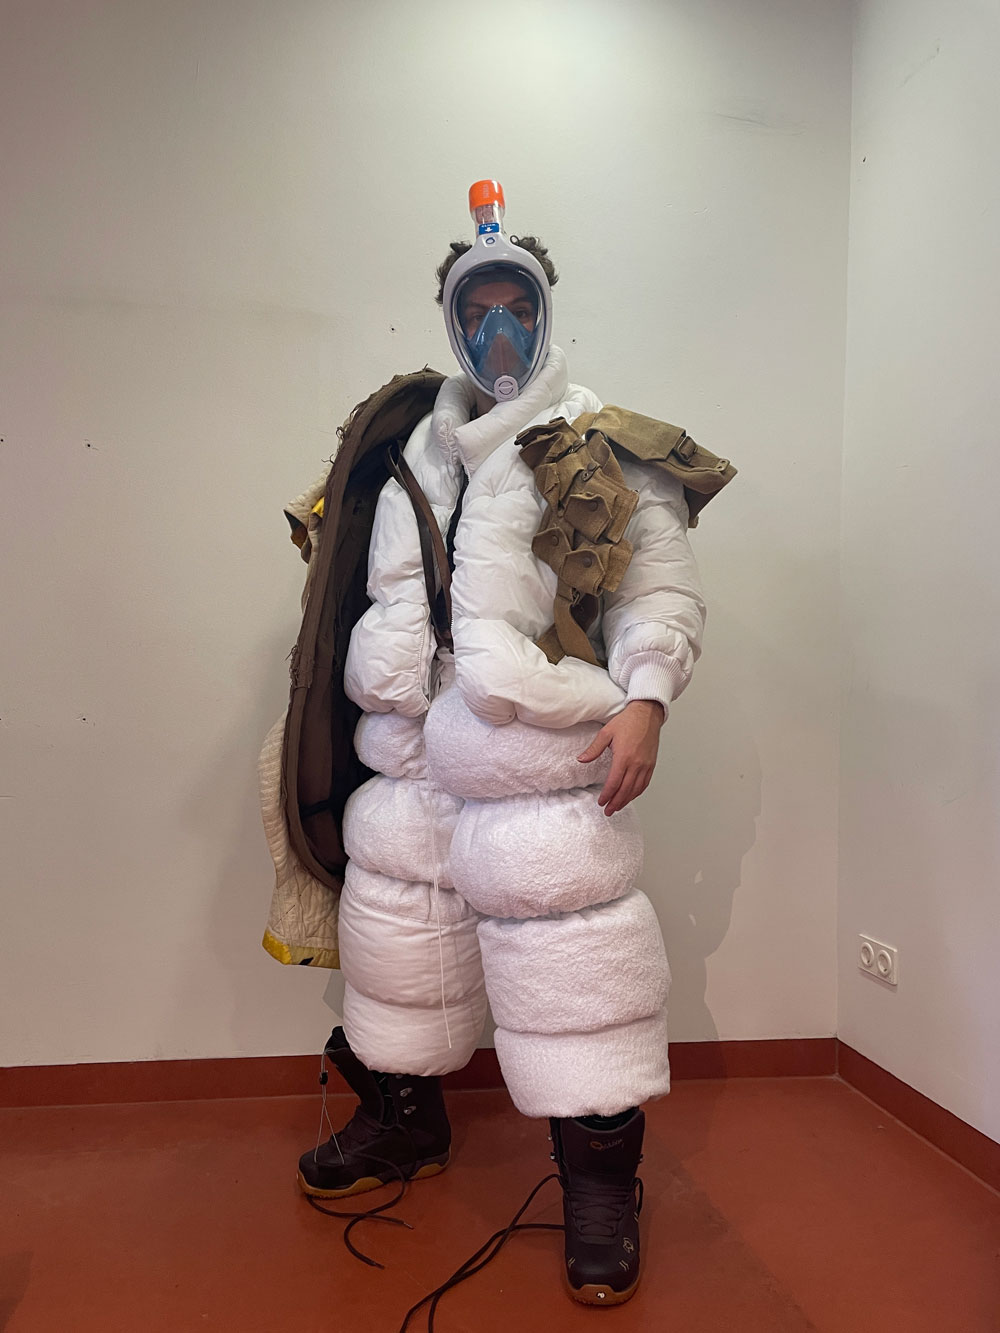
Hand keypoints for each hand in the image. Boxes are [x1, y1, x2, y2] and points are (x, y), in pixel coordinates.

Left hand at [577, 699, 664, 815]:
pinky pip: (645, 783)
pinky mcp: (652, 764)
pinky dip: (637, 792)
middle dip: (616, 803)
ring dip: (626, 800)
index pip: (614, 782)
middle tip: (608, 811)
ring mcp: (646, 765)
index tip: (601, 802)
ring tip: (617, 807)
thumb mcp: (606, 733)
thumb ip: (594, 749)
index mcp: (624, 757)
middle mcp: (636, 763)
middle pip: (625, 790)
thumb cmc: (627, 721)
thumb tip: (581, 759)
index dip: (607, 795)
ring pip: (636, 789)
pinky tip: (631, 796)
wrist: (647, 714)